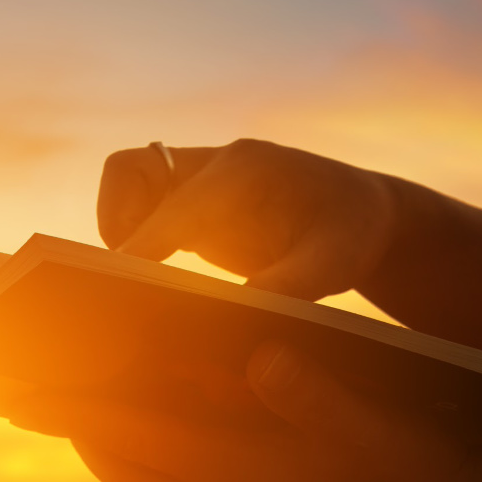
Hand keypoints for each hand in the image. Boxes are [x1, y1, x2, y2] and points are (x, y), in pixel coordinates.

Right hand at [98, 139, 398, 300]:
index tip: (119, 281)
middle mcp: (213, 164)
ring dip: (123, 229)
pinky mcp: (193, 203)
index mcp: (245, 168)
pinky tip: (157, 280)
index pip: (174, 205)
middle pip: (130, 172)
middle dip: (118, 223)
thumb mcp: (332, 263)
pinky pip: (143, 209)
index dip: (142, 244)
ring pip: (128, 185)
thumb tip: (234, 317)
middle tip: (131, 277)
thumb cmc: (352, 234)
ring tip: (144, 278)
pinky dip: (138, 239)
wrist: (364, 215)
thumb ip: (285, 285)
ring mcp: (199, 180)